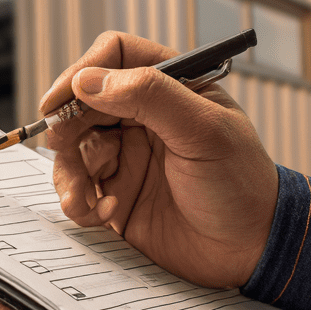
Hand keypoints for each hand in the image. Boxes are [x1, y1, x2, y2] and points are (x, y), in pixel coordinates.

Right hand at [41, 31, 278, 288]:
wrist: (250, 252)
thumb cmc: (242, 185)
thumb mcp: (202, 131)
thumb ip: (149, 96)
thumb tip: (88, 81)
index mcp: (169, 87)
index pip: (112, 57)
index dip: (81, 72)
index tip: (60, 100)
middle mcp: (141, 116)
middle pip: (80, 103)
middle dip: (66, 127)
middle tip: (63, 147)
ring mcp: (125, 155)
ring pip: (71, 148)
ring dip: (69, 172)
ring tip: (86, 197)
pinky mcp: (114, 193)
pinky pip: (77, 188)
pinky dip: (79, 202)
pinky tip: (108, 213)